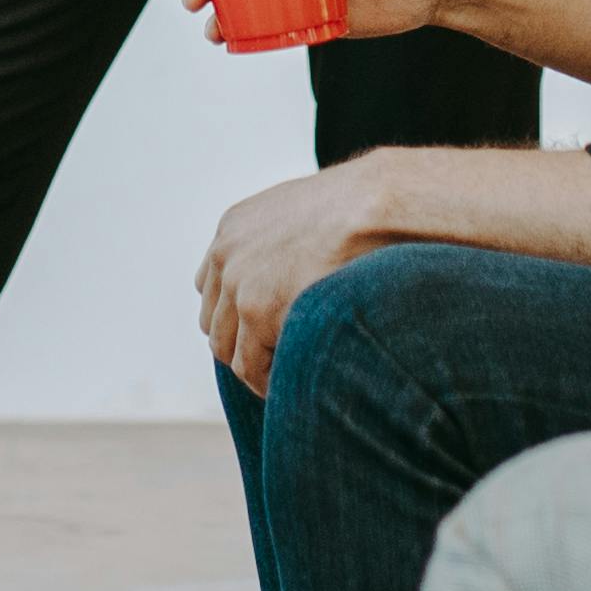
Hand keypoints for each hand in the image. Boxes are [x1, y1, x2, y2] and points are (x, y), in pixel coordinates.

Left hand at [196, 155, 395, 393]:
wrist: (376, 204)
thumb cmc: (359, 209)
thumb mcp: (303, 215)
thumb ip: (284, 243)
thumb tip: (295, 274)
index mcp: (233, 229)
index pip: (214, 288)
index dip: (237, 316)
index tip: (262, 335)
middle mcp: (226, 256)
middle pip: (216, 323)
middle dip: (243, 346)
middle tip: (276, 365)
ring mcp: (238, 284)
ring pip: (229, 350)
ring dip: (255, 368)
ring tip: (288, 381)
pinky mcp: (259, 311)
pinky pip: (251, 368)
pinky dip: (268, 383)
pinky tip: (295, 385)